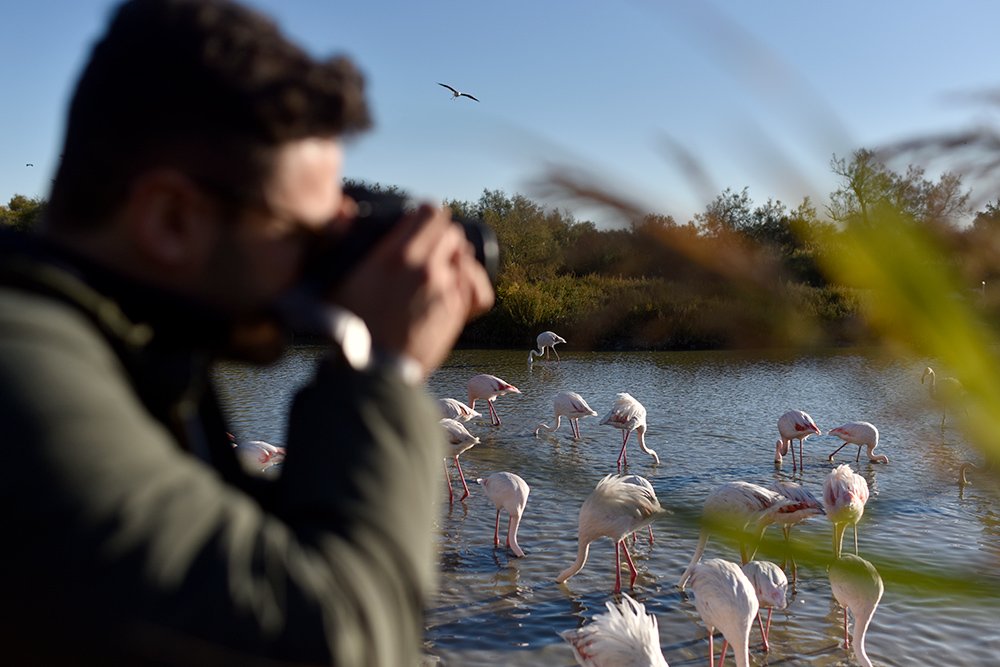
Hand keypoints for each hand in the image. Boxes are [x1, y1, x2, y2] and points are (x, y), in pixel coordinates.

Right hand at [331, 203, 494, 376]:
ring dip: (455, 259)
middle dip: (442, 237)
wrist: (374, 368)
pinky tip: (459, 287)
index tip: (420, 226)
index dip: (427, 217)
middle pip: (451, 231)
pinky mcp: (457, 310)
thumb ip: (345, 242)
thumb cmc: (352, 328)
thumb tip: (344, 211)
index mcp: (394, 254)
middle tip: (431, 251)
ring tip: (442, 270)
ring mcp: (445, 288)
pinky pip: (478, 285)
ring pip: (465, 255)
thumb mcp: (339, 279)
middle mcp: (424, 266)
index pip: (429, 212)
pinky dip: (471, 282)